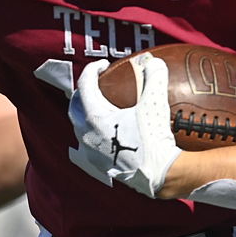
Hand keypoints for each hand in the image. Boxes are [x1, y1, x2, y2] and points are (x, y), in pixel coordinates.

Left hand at [67, 55, 179, 197]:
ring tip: (100, 107)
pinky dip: (92, 135)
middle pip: (75, 107)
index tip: (104, 65)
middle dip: (83, 92)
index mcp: (94, 117)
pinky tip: (103, 135)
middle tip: (97, 84)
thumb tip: (152, 61)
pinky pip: (86, 147)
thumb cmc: (154, 139)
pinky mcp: (97, 166)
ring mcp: (90, 152)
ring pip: (79, 128)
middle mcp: (86, 135)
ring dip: (86, 114)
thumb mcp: (156, 104)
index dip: (92, 70)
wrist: (159, 175)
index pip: (84, 86)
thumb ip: (153, 77)